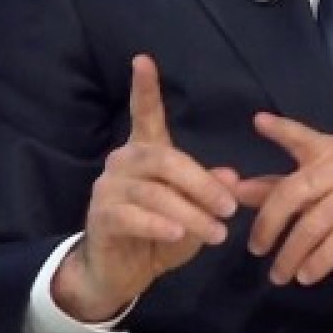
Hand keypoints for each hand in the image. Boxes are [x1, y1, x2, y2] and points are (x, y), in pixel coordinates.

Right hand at [52, 54, 238, 321]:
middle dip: (202, 184)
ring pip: (154, 192)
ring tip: (217, 234)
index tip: (143, 59)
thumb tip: (231, 176)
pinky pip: (133, 215)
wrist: (121, 273)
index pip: (145, 114)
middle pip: (165, 159)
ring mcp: (108, 187)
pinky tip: (178, 233)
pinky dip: (160, 224)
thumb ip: (209, 193)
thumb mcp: (195, 213)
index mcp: (146, 152)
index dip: (144, 88)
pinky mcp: (102, 215)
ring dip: (190, 213)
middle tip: (230, 208)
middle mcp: (123, 161)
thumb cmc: (160, 235)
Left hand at [232, 112, 332, 286]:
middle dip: (269, 223)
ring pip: (314, 223)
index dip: (282, 130)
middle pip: (294, 191)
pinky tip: (305, 276)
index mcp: (330, 152)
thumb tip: (237, 191)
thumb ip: (280, 187)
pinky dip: (318, 262)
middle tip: (255, 249)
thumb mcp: (323, 187)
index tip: (259, 122)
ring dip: (291, 253)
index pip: (303, 137)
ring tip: (278, 275)